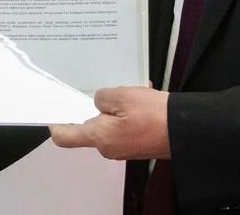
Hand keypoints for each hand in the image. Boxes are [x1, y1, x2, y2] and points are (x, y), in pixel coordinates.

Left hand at [49, 86, 170, 160]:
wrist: (186, 131)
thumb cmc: (153, 115)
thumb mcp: (123, 96)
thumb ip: (102, 98)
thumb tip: (99, 102)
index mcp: (99, 137)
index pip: (65, 137)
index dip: (56, 124)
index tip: (53, 111)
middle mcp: (107, 147)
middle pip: (89, 126)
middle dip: (95, 107)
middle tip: (105, 90)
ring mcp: (122, 148)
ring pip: (108, 124)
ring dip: (115, 108)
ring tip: (130, 92)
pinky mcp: (136, 146)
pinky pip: (123, 127)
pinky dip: (127, 113)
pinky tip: (140, 99)